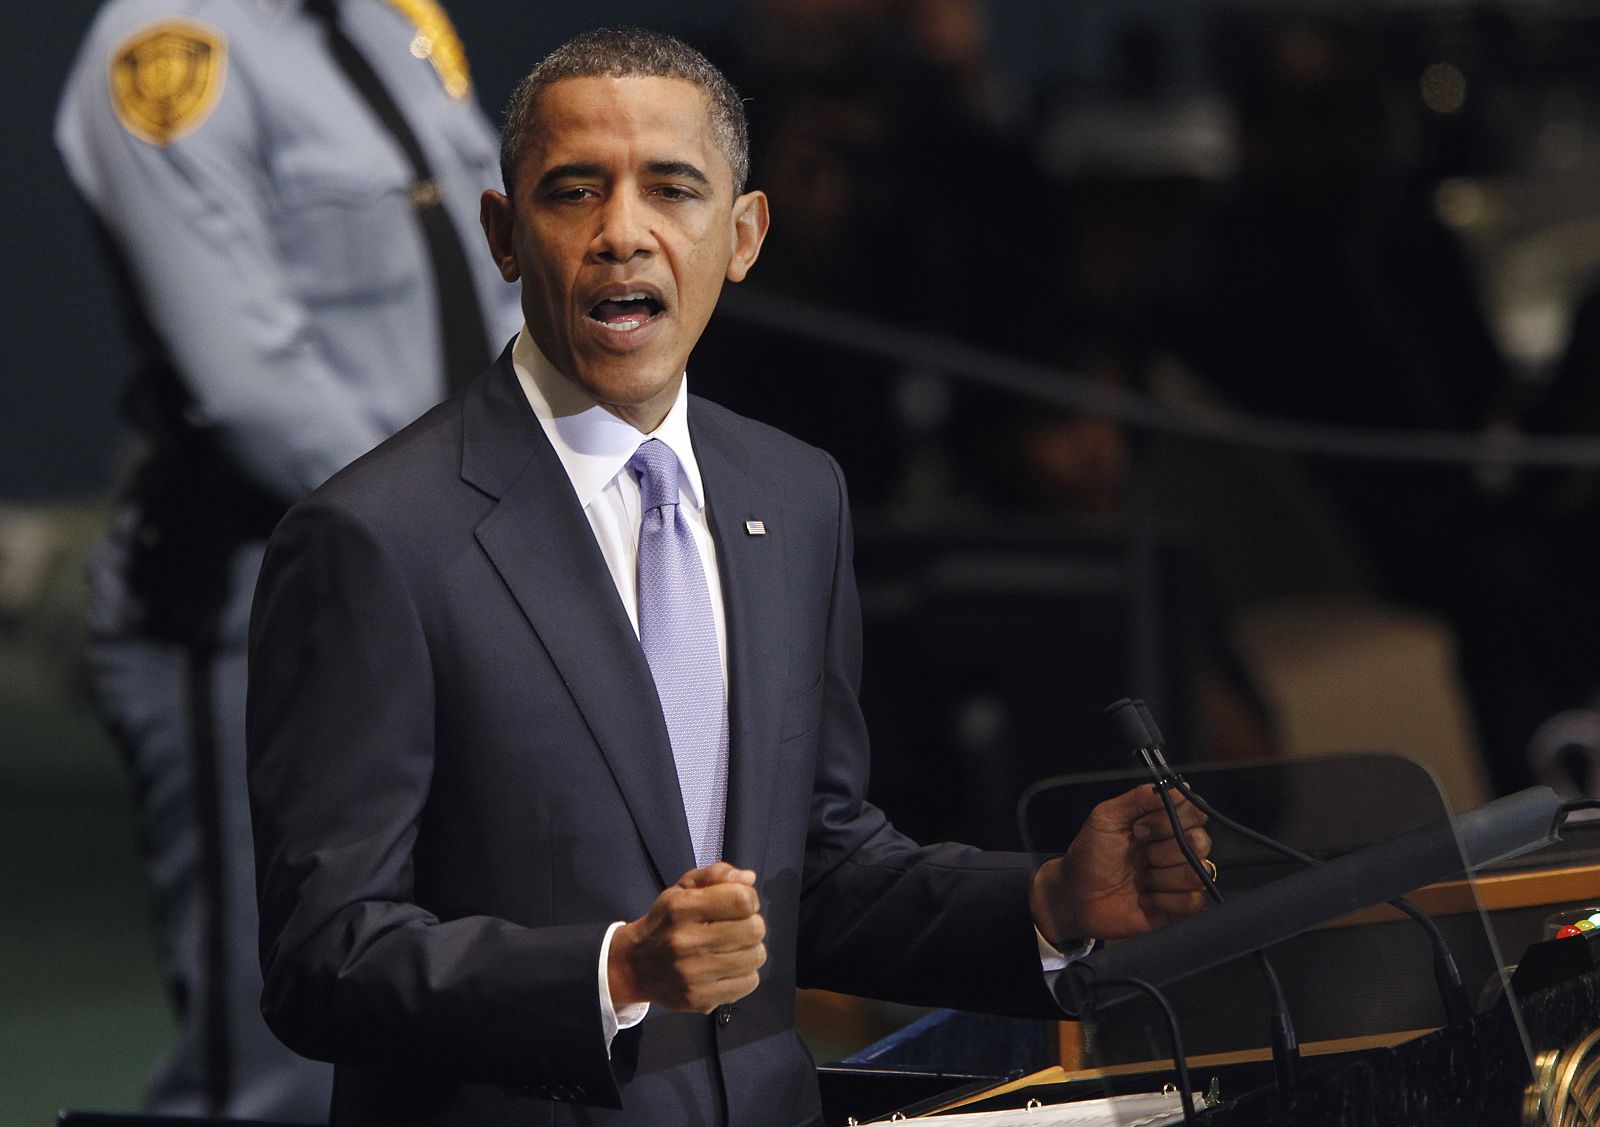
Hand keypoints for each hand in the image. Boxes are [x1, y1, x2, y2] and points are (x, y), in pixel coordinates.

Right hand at [608, 862, 766, 1012]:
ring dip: (750, 949)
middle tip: (737, 927)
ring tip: (733, 948)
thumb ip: (716, 875)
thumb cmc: (666, 921)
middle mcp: (685, 941)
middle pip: (754, 929)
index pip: (742, 900)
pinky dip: (745, 974)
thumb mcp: (682, 888)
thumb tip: (749, 879)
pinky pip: (749, 983)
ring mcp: (692, 974)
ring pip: (756, 957)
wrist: (634, 966)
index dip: (749, 899)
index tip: (739, 904)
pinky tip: (728, 967)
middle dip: (752, 924)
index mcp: (681, 908)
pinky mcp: (700, 999)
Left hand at [1030, 785, 1210, 944]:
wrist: (1075, 897)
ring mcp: (1180, 878)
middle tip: (1138, 855)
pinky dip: (1165, 901)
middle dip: (1163, 850)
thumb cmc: (1089, 856)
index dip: (1171, 819)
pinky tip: (1145, 899)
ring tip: (1140, 879)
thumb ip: (1140, 798)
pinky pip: (1194, 900)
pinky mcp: (1180, 907)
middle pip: (1200, 841)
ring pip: (1198, 872)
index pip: (1195, 812)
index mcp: (1163, 824)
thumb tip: (1180, 787)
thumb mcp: (1106, 817)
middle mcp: (1177, 849)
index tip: (1139, 828)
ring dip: (1162, 876)